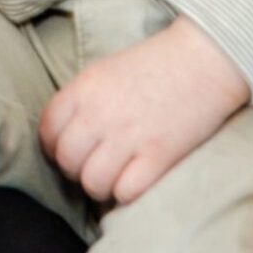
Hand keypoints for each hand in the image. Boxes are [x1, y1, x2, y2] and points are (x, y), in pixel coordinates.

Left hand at [39, 17, 247, 205]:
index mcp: (84, 88)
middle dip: (75, 171)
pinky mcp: (158, 155)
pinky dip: (127, 193)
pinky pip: (126, 192)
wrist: (204, 60)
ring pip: (93, 182)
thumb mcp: (104, 70)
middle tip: (92, 166)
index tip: (67, 151)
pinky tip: (135, 180)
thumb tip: (63, 134)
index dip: (53, 148)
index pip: (47, 131)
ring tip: (113, 177)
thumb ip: (80, 100)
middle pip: (67, 161)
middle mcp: (100, 113)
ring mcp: (129, 136)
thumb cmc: (155, 64)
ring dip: (101, 186)